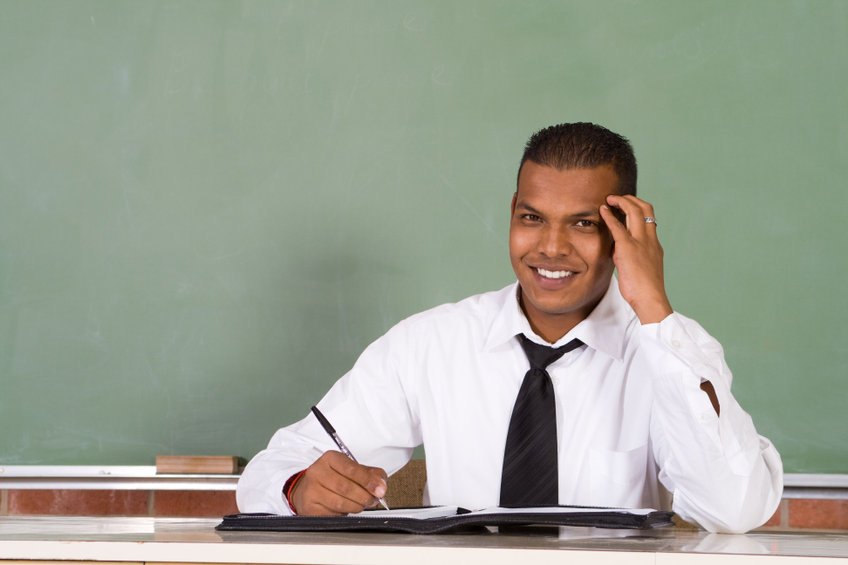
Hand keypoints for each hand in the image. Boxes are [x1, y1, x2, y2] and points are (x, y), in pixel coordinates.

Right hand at [290, 451, 387, 515]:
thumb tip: (381, 485)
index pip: (351, 469)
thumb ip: (370, 474)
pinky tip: (347, 509)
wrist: (309, 488)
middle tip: (373, 500)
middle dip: (364, 496)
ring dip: (357, 506)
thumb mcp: (352, 469)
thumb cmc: (334, 477)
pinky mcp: (309, 508)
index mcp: (330, 458)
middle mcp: (317, 472)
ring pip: (340, 503)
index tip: (380, 490)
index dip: (368, 481)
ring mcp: (311, 490)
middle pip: (346, 487)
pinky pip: (332, 515)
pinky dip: (344, 514)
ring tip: (362, 504)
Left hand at [600, 194, 672, 323]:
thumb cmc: (645, 291)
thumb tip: (617, 251)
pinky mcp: (628, 249)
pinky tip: (602, 210)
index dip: (639, 208)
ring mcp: (641, 242)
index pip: (650, 218)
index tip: (627, 207)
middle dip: (631, 199)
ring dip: (621, 201)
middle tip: (617, 198)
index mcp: (654, 245)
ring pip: (635, 211)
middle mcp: (650, 239)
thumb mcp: (641, 269)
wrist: (651, 299)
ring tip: (609, 198)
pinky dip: (609, 215)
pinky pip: (618, 227)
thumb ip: (630, 256)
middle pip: (646, 208)